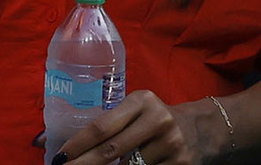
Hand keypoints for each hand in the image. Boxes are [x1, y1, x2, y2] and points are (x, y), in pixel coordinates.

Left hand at [50, 91, 221, 164]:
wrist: (202, 128)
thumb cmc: (154, 119)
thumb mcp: (134, 110)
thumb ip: (107, 123)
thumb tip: (57, 143)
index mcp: (141, 101)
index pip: (102, 127)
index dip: (78, 144)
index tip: (60, 156)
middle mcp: (158, 120)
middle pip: (113, 150)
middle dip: (86, 163)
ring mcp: (173, 144)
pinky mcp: (183, 164)